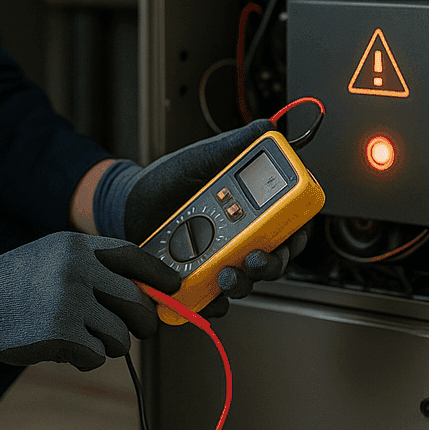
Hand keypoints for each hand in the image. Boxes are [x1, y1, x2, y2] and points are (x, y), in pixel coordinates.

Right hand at [0, 232, 182, 370]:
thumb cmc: (16, 282)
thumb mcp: (54, 256)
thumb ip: (94, 266)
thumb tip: (143, 292)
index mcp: (79, 248)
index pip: (135, 258)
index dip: (160, 275)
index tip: (174, 289)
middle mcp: (79, 271)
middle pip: (138, 303)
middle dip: (144, 322)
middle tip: (136, 330)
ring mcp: (71, 302)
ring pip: (120, 336)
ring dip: (108, 344)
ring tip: (85, 339)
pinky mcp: (61, 334)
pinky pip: (96, 356)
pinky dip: (85, 359)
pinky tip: (66, 350)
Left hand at [91, 120, 308, 318]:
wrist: (131, 200)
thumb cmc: (170, 178)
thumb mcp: (203, 157)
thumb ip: (236, 145)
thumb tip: (267, 129)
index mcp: (253, 209)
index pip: (289, 226)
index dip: (297, 236)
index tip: (291, 237)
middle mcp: (243, 237)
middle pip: (274, 260)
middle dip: (271, 265)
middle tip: (255, 258)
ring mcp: (222, 259)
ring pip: (246, 281)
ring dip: (243, 283)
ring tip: (226, 275)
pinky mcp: (199, 278)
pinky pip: (213, 297)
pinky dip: (213, 300)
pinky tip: (208, 293)